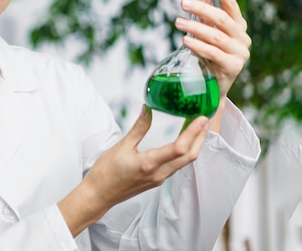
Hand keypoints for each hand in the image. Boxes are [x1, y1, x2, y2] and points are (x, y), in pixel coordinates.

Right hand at [58, 105, 209, 235]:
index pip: (179, 148)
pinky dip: (184, 152)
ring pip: (185, 162)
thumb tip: (148, 109)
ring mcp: (159, 179)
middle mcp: (158, 174)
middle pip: (189, 156)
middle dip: (200, 137)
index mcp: (149, 164)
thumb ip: (138, 128)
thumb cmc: (106, 172)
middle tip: (205, 119)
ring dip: (194, 145)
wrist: (99, 195)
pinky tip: (183, 142)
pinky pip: (177, 166)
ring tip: (198, 128)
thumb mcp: (121, 146)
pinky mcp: (157, 180)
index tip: (201, 118)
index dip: (193, 132)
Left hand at [175, 0, 251, 98]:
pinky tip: (186, 40)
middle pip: (222, 19)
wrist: (212, 87)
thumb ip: (206, 15)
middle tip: (183, 3)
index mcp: (238, 27)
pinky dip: (198, 46)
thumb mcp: (207, 33)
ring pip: (216, 36)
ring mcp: (239, 53)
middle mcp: (242, 38)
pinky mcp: (232, 67)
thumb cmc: (209, 56)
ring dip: (195, 27)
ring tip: (178, 22)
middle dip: (202, 9)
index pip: (231, 6)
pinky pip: (213, 53)